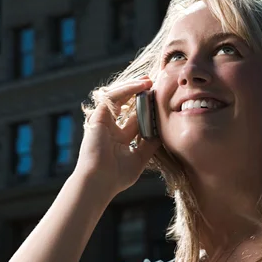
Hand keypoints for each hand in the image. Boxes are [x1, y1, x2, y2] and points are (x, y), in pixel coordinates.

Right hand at [74, 77, 161, 194]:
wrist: (100, 181)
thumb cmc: (117, 176)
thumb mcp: (140, 157)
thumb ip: (150, 144)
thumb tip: (163, 132)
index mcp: (119, 138)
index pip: (134, 117)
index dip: (146, 108)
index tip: (160, 100)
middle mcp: (111, 128)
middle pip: (126, 104)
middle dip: (139, 93)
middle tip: (154, 83)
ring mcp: (103, 122)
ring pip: (118, 97)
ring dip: (133, 87)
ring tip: (149, 81)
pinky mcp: (98, 117)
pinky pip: (113, 97)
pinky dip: (126, 89)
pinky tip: (140, 86)